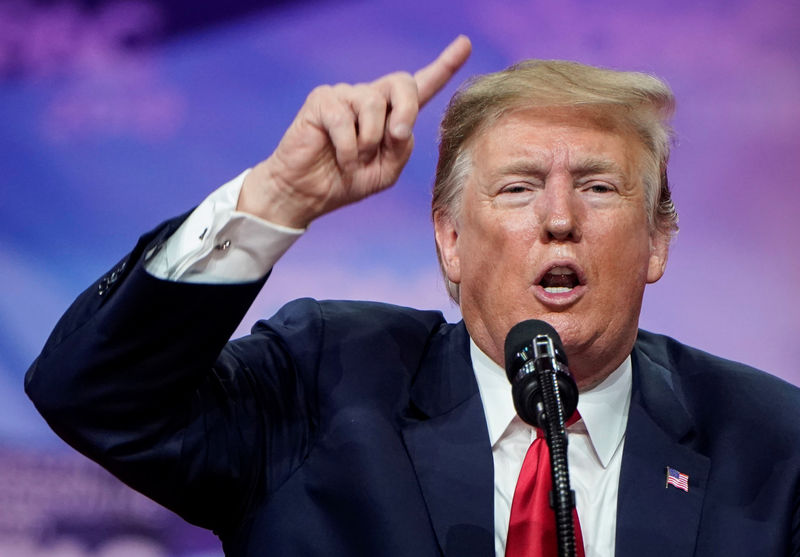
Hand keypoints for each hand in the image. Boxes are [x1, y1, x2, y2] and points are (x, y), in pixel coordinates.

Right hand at [238, 35, 471, 227]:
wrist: (308, 194)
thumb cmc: (347, 180)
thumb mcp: (386, 171)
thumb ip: (402, 148)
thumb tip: (399, 125)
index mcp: (390, 114)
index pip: (421, 85)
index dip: (444, 66)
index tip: (465, 44)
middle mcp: (369, 98)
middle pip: (402, 82)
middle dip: (406, 109)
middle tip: (396, 136)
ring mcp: (345, 96)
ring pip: (372, 104)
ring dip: (369, 141)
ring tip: (355, 158)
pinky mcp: (322, 101)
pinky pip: (344, 119)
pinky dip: (347, 148)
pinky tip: (341, 159)